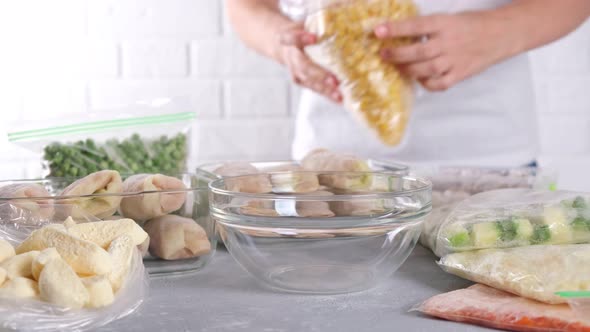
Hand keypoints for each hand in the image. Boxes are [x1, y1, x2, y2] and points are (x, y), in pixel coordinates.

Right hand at [277, 23, 341, 102]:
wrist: (279, 44)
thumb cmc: (297, 30)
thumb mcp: (302, 22)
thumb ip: (317, 22)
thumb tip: (341, 10)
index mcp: (287, 37)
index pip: (290, 37)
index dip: (301, 37)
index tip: (313, 37)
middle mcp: (290, 56)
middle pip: (303, 67)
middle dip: (319, 74)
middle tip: (334, 80)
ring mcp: (295, 71)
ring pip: (309, 81)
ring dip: (325, 89)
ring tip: (340, 95)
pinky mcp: (301, 80)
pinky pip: (315, 88)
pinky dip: (327, 95)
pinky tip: (341, 99)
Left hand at [374, 12, 512, 90]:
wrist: (503, 34)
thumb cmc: (472, 24)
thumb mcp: (450, 18)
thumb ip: (429, 28)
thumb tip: (400, 34)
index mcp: (445, 24)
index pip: (416, 26)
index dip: (396, 29)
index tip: (378, 31)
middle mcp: (449, 42)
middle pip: (418, 51)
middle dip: (397, 54)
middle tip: (383, 54)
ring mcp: (455, 60)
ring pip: (426, 69)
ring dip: (407, 69)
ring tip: (397, 67)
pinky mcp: (461, 73)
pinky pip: (440, 83)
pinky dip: (426, 83)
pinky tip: (419, 78)